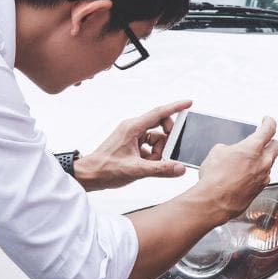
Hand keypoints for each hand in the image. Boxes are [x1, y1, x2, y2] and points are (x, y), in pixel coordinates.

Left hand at [74, 99, 192, 190]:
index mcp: (133, 127)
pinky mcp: (131, 144)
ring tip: (151, 164)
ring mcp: (131, 136)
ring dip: (158, 151)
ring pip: (155, 138)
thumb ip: (160, 169)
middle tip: (168, 153)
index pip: (159, 113)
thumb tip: (179, 168)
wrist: (89, 175)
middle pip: (159, 126)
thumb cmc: (105, 169)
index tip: (188, 103)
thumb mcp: (136, 170)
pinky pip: (149, 145)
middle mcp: (132, 128)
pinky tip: (147, 165)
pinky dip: (152, 155)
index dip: (175, 107)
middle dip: (166, 140)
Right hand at [195, 116, 277, 222]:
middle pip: (276, 146)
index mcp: (253, 147)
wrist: (214, 201)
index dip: (269, 122)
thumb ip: (228, 149)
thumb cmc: (215, 179)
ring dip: (264, 159)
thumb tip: (228, 152)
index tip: (268, 121)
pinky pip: (263, 178)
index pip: (268, 129)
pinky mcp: (259, 190)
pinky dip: (258, 174)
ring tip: (251, 160)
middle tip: (265, 139)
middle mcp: (263, 162)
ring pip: (270, 164)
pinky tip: (246, 175)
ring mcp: (263, 177)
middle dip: (271, 141)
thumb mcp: (216, 153)